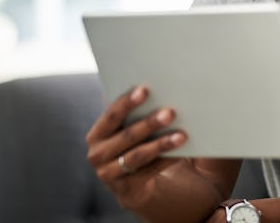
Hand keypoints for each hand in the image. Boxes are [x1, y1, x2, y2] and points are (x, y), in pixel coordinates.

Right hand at [85, 86, 186, 209]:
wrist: (142, 183)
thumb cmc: (143, 143)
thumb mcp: (137, 128)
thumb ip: (143, 112)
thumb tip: (168, 89)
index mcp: (98, 133)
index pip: (111, 115)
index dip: (127, 102)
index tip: (145, 90)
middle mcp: (97, 154)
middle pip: (126, 136)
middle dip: (149, 123)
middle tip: (171, 112)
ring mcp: (108, 174)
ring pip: (137, 156)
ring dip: (161, 144)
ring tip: (182, 135)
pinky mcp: (125, 191)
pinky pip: (148, 172)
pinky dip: (166, 160)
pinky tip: (182, 152)